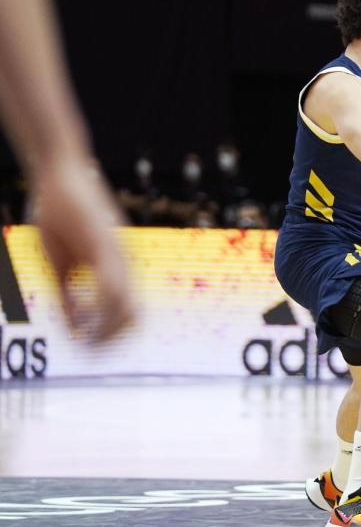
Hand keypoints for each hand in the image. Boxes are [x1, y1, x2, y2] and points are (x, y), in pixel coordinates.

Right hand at [32, 159, 135, 341]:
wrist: (60, 173)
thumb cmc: (59, 214)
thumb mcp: (60, 262)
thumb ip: (67, 294)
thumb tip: (73, 328)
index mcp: (115, 271)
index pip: (129, 315)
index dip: (112, 338)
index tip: (89, 351)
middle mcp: (123, 265)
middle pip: (135, 317)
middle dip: (113, 341)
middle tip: (89, 353)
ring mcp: (117, 254)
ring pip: (126, 304)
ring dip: (107, 330)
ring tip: (86, 343)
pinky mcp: (104, 243)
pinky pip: (110, 282)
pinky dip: (100, 307)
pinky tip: (81, 318)